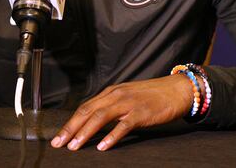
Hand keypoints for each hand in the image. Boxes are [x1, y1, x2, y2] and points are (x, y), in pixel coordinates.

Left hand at [50, 74, 193, 150]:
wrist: (176, 90)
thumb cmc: (152, 96)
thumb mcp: (127, 97)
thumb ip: (111, 107)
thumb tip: (92, 123)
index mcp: (111, 92)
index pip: (85, 107)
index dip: (70, 122)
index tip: (58, 137)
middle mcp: (117, 95)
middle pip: (88, 111)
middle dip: (71, 128)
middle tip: (58, 143)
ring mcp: (129, 103)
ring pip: (101, 116)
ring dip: (85, 132)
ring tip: (75, 146)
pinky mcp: (142, 112)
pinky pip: (124, 125)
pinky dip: (112, 136)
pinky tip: (103, 146)